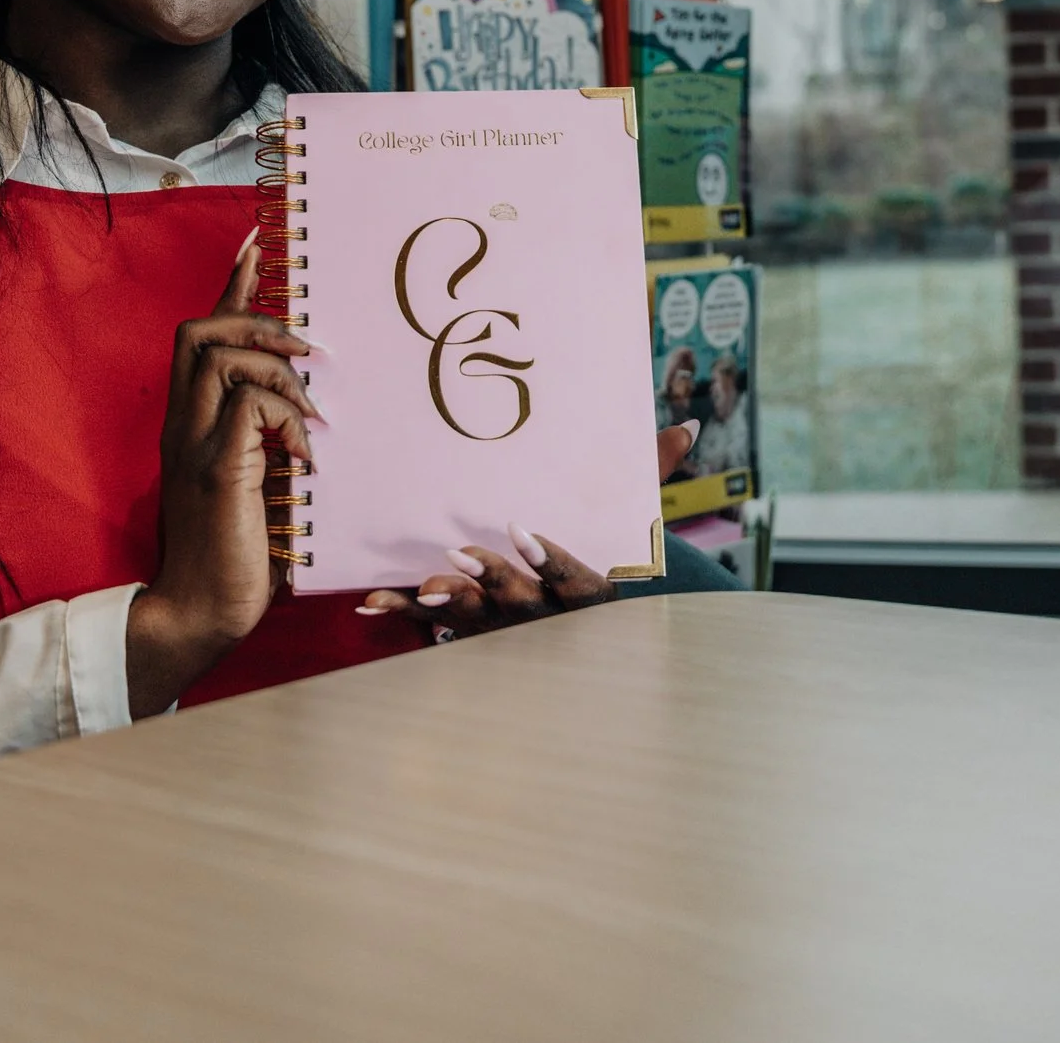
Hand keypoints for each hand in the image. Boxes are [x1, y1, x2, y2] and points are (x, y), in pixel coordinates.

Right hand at [127, 239, 316, 717]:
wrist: (200, 612)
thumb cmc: (236, 554)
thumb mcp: (256, 481)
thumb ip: (268, 440)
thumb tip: (314, 406)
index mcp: (192, 425)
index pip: (204, 337)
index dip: (234, 286)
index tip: (262, 244)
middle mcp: (184, 426)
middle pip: (198, 331)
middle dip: (254, 319)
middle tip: (305, 348)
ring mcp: (195, 445)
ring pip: (218, 354)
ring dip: (274, 366)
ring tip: (309, 407)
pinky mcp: (217, 469)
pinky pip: (247, 405)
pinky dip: (284, 415)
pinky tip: (304, 454)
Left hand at [361, 423, 691, 642]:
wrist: (595, 630)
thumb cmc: (610, 559)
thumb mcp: (632, 525)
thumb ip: (651, 474)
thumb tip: (686, 426)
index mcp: (591, 593)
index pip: (573, 579)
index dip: (548, 560)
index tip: (520, 530)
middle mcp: (550, 620)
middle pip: (521, 607)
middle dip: (489, 581)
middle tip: (456, 554)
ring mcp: (511, 632)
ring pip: (477, 622)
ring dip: (448, 604)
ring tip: (422, 585)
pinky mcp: (476, 633)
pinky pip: (437, 630)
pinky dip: (406, 615)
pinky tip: (373, 601)